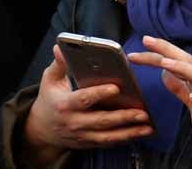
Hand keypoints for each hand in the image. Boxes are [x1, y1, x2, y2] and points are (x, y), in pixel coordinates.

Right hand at [22, 45, 153, 165]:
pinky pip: (109, 142)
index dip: (99, 94)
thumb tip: (60, 48)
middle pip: (101, 120)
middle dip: (123, 117)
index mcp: (65, 104)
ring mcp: (83, 134)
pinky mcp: (89, 143)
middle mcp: (74, 121)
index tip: (116, 88)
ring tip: (147, 126)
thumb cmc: (49, 100)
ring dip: (129, 131)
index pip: (83, 98)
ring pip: (109, 135)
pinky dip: (125, 139)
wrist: (44, 129)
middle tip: (142, 112)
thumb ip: (59, 65)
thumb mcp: (50, 80)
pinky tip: (139, 133)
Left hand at [129, 35, 191, 163]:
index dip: (158, 50)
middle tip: (147, 40)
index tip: (142, 41)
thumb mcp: (187, 95)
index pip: (175, 58)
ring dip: (183, 68)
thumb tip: (162, 71)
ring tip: (164, 63)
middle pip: (187, 60)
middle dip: (167, 49)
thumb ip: (176, 84)